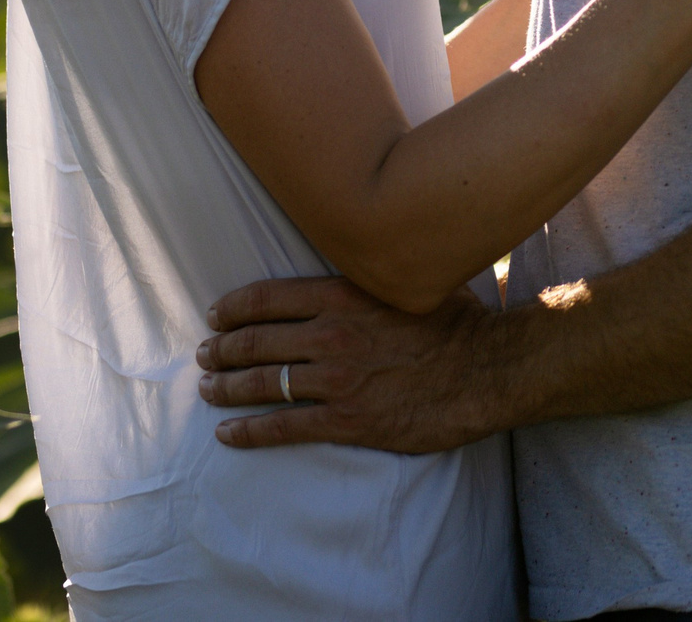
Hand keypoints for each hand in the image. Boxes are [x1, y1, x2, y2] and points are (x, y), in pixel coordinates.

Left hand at [194, 276, 514, 453]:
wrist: (486, 369)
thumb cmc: (455, 321)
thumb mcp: (406, 281)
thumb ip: (370, 276)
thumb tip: (357, 258)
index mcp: (341, 294)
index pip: (266, 298)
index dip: (232, 309)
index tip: (215, 316)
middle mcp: (329, 333)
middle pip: (255, 341)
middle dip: (221, 349)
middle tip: (204, 356)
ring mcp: (336, 379)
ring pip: (261, 383)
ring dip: (226, 388)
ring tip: (207, 390)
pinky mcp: (347, 419)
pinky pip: (283, 427)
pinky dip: (248, 431)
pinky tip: (228, 434)